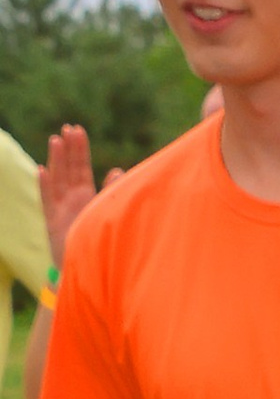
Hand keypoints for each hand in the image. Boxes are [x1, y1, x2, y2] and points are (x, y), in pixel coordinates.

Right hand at [39, 128, 119, 267]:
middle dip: (69, 149)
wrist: (84, 270)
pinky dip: (44, 186)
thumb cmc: (98, 242)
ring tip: (56, 140)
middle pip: (68, 170)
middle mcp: (71, 201)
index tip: (78, 130)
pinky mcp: (52, 223)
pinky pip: (47, 201)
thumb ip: (111, 193)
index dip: (80, 150)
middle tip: (68, 128)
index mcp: (85, 197)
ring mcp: (60, 210)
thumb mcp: (106, 215)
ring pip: (57, 180)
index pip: (81, 168)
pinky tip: (41, 170)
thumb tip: (119, 171)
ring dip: (56, 160)